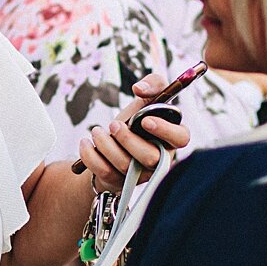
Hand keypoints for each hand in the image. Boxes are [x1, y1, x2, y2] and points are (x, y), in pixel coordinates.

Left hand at [77, 74, 192, 193]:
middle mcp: (159, 160)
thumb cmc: (135, 122)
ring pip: (125, 165)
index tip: (145, 120)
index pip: (181, 138)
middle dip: (128, 139)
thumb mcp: (146, 100)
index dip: (166, 131)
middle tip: (114, 125)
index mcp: (171, 139)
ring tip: (96, 131)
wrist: (112, 144)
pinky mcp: (120, 182)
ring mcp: (140, 174)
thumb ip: (153, 84)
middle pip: (150, 157)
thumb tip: (140, 88)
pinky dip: (90, 155)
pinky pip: (105, 172)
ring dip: (106, 144)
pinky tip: (85, 142)